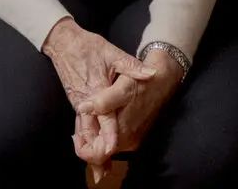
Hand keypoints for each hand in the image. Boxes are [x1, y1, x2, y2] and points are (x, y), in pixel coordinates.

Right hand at [42, 20, 156, 163]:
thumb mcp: (111, 52)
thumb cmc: (87, 46)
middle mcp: (85, 101)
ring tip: (99, 171)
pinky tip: (88, 151)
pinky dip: (84, 141)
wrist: (62, 42)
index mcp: (95, 89)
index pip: (104, 115)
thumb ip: (132, 66)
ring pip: (83, 132)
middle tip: (103, 172)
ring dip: (90, 151)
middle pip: (90, 132)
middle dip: (96, 152)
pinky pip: (80, 126)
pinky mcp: (76, 103)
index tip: (113, 147)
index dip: (109, 132)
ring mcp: (78, 103)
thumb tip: (151, 73)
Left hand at [72, 48, 183, 171]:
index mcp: (123, 134)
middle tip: (81, 116)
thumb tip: (83, 109)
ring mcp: (131, 139)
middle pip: (99, 153)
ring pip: (104, 146)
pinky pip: (112, 140)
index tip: (76, 131)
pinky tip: (97, 117)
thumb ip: (104, 101)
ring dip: (93, 133)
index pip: (97, 156)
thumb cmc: (141, 84)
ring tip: (88, 113)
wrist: (161, 81)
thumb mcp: (122, 88)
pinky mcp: (133, 133)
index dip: (82, 147)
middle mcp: (128, 142)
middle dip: (86, 137)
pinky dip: (101, 132)